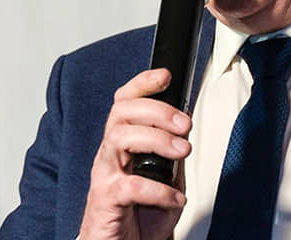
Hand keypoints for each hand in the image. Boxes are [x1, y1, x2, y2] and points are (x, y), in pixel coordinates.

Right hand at [80, 68, 191, 239]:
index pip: (124, 102)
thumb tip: (184, 128)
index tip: (165, 76)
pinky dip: (159, 190)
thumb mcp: (165, 176)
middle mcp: (109, 153)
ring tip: (182, 151)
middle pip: (121, 112)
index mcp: (122, 143)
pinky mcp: (105, 198)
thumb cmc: (141, 213)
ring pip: (120, 137)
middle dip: (157, 110)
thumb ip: (171, 153)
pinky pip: (130, 185)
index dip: (142, 83)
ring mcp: (104, 174)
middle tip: (185, 124)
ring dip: (157, 140)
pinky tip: (175, 197)